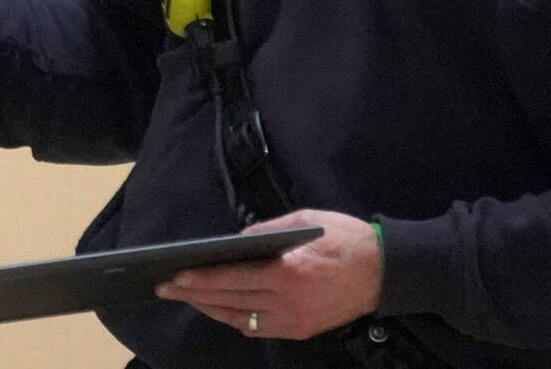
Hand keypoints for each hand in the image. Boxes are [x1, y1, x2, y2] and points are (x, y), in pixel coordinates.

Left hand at [154, 210, 380, 339]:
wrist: (385, 272)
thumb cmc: (344, 239)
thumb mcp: (305, 220)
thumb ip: (266, 230)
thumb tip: (235, 241)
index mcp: (289, 273)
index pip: (233, 279)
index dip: (201, 279)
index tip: (175, 276)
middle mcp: (289, 302)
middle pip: (230, 301)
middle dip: (194, 294)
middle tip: (165, 288)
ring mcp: (295, 320)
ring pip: (240, 319)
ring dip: (210, 308)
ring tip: (185, 296)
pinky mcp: (301, 329)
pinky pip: (258, 328)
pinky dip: (235, 318)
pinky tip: (218, 307)